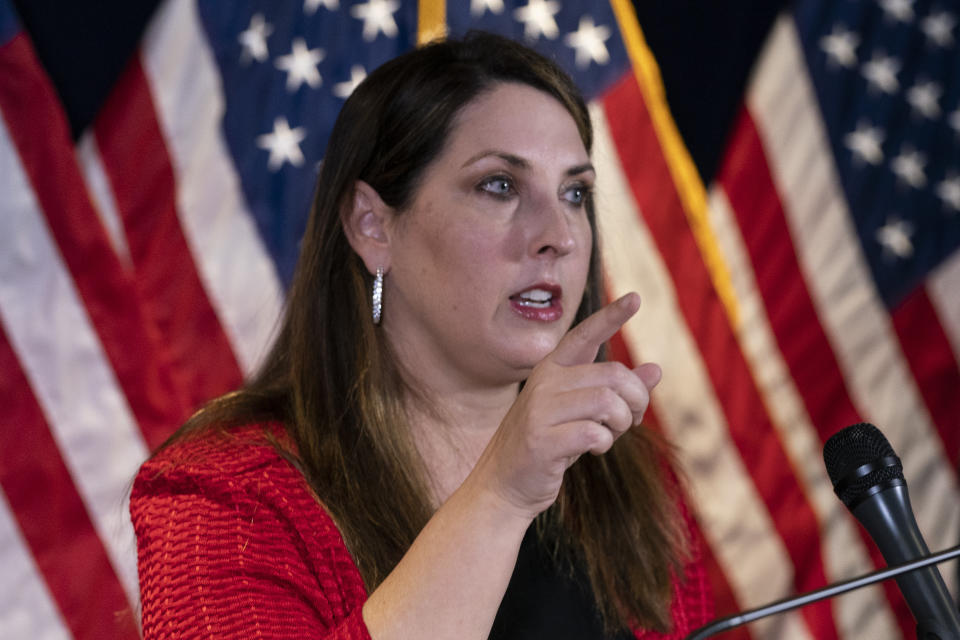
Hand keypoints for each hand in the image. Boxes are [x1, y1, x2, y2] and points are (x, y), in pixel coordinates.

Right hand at [469, 292, 661, 520]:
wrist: (503, 486)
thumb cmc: (548, 446)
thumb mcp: (581, 414)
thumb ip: (615, 391)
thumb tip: (656, 369)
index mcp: (551, 370)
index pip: (584, 335)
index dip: (611, 317)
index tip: (636, 297)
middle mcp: (543, 382)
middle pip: (613, 375)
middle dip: (636, 399)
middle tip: (632, 420)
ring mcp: (539, 410)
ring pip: (607, 402)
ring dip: (621, 423)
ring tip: (611, 435)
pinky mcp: (541, 439)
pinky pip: (594, 432)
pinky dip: (604, 443)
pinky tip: (593, 449)